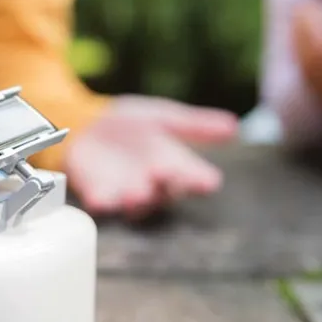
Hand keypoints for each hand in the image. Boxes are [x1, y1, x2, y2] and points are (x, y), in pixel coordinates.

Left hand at [63, 95, 238, 217]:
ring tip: (137, 192)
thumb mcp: (163, 118)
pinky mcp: (97, 193)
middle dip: (166, 186)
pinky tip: (100, 201)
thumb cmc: (129, 123)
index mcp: (173, 165)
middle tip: (165, 174)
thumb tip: (235, 125)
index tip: (209, 180)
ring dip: (136, 200)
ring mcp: (124, 191)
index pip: (192, 176)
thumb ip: (196, 125)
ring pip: (135, 203)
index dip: (200, 180)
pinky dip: (101, 202)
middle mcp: (153, 183)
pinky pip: (101, 204)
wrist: (86, 124)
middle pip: (165, 192)